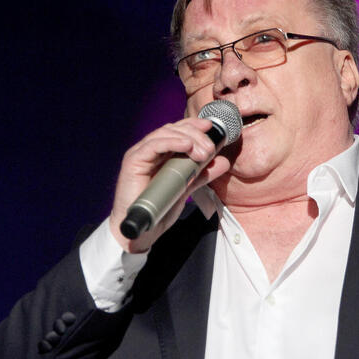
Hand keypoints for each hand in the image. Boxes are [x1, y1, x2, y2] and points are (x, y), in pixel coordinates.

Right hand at [108, 117, 231, 252]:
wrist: (142, 231)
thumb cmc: (160, 209)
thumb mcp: (187, 188)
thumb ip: (202, 174)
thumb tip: (224, 162)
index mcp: (161, 153)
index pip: (179, 131)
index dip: (196, 126)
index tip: (213, 129)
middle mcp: (150, 150)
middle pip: (174, 130)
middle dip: (196, 134)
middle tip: (211, 148)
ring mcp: (140, 154)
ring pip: (165, 134)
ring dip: (188, 139)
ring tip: (204, 152)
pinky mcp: (133, 162)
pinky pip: (153, 145)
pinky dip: (172, 142)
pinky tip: (187, 146)